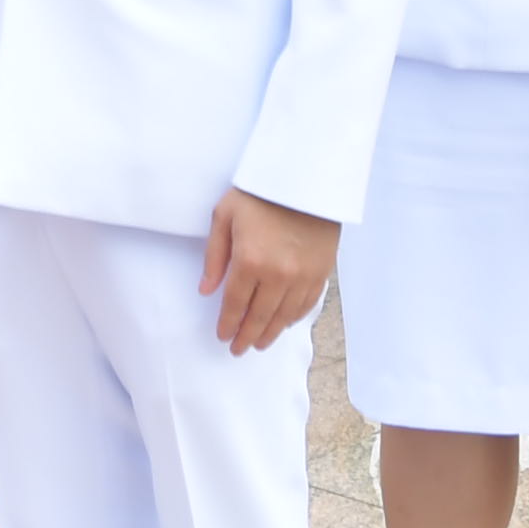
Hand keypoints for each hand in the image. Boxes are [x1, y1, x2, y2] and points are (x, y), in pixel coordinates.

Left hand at [198, 187, 338, 354]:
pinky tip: (284, 324)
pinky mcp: (321, 272)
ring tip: (260, 343)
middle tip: (238, 349)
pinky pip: (306, 305)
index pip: (235, 304)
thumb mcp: (225, 216)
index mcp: (249, 261)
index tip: (223, 337)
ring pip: (284, 316)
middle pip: (259, 316)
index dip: (228, 324)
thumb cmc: (259, 192)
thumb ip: (214, 256)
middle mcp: (277, 274)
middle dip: (247, 336)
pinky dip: (293, 318)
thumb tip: (206, 290)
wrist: (306, 178)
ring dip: (270, 333)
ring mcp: (302, 276)